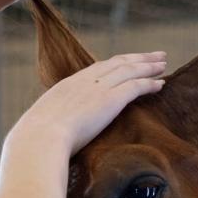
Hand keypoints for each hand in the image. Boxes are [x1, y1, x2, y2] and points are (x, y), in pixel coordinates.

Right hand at [12, 53, 167, 153]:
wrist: (39, 141)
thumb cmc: (35, 142)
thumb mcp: (39, 127)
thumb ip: (48, 126)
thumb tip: (44, 137)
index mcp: (65, 87)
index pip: (96, 69)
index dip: (115, 65)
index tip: (127, 63)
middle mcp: (83, 82)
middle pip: (117, 63)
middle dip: (137, 58)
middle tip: (154, 56)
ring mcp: (97, 89)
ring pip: (130, 70)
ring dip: (148, 66)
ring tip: (163, 64)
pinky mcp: (110, 100)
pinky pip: (136, 86)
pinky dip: (150, 83)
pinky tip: (161, 84)